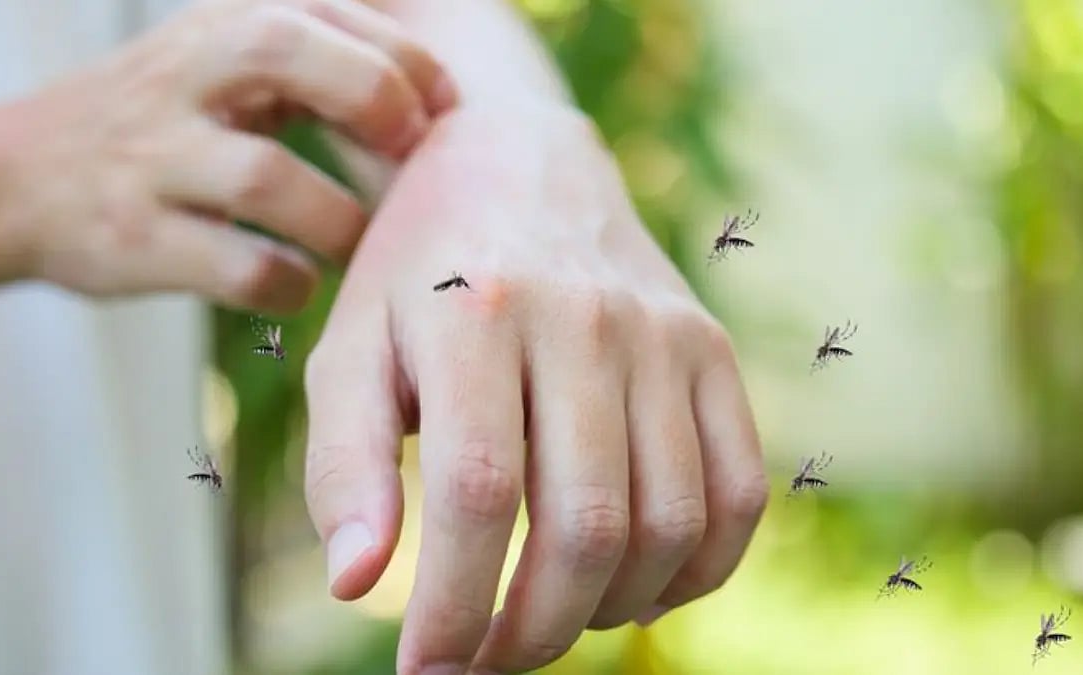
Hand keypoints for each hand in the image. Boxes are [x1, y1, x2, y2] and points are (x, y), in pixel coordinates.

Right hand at [0, 0, 455, 312]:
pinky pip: (235, 267)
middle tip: (412, 156)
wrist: (9, 182)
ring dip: (338, 219)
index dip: (405, 63)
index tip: (443, 112)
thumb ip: (311, 68)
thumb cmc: (154, 125)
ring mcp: (152, 159)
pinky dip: (287, 281)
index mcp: (216, 29)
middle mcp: (180, 79)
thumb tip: (431, 104)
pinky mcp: (134, 238)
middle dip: (373, 101)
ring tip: (356, 241)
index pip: (327, 14)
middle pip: (287, 52)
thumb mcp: (218, 67)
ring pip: (267, 177)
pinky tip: (300, 281)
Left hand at [303, 104, 768, 673]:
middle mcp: (585, 318)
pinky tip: (634, 587)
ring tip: (551, 619)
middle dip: (533, 629)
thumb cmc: (417, 276)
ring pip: (669, 523)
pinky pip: (739, 493)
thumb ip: (344, 465)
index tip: (424, 672)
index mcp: (476, 312)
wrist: (517, 164)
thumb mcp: (350, 350)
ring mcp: (664, 333)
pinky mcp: (714, 349)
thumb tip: (356, 585)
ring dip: (608, 610)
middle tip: (486, 661)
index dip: (454, 607)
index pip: (478, 494)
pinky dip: (695, 571)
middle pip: (586, 523)